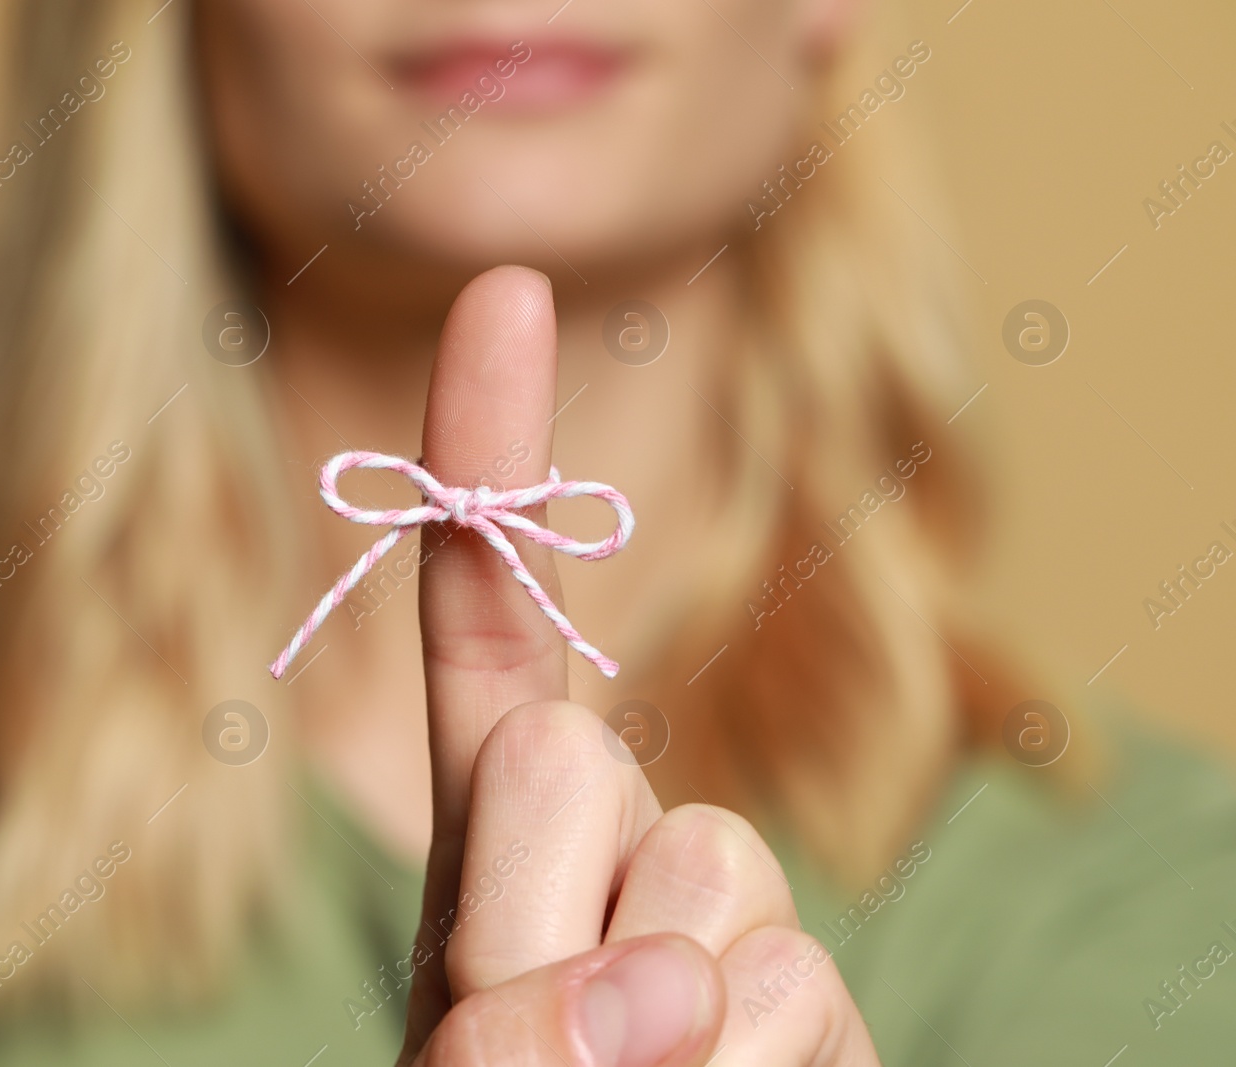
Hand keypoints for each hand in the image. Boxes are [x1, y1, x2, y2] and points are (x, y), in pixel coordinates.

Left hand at [398, 267, 880, 1066]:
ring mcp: (729, 915)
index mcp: (497, 825)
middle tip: (528, 1047)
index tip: (506, 291)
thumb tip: (641, 990)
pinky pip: (793, 1002)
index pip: (491, 622)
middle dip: (525, 906)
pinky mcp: (827, 1004)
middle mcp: (614, 840)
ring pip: (707, 881)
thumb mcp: (460, 1053)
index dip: (489, 457)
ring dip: (645, 1028)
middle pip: (557, 758)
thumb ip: (495, 993)